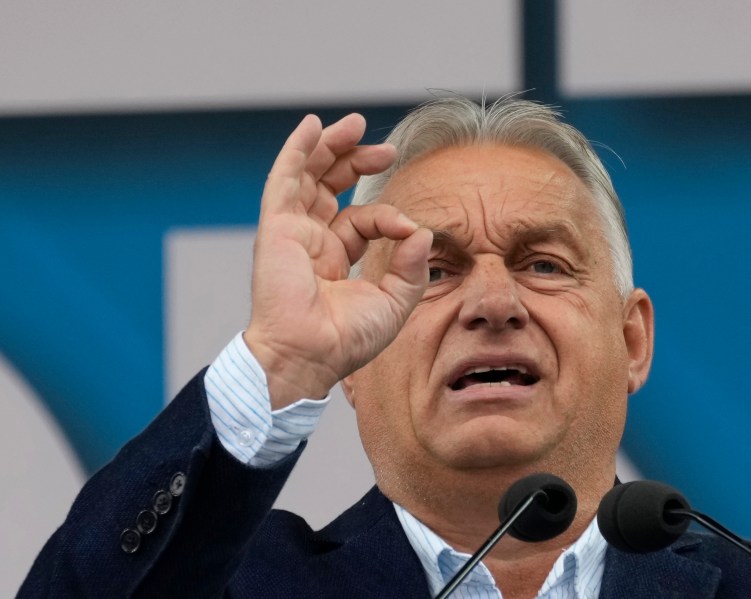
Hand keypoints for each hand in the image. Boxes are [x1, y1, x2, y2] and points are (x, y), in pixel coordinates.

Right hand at [244, 114, 432, 408]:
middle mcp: (311, 242)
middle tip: (386, 149)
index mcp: (334, 259)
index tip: (408, 229)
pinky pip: (284, 180)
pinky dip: (296, 151)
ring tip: (354, 124)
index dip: (388, 216)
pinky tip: (311, 126)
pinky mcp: (276, 228)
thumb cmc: (347, 340)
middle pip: (330, 188)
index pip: (362, 220)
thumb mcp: (394, 302)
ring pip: (308, 177)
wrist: (311, 355)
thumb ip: (411, 267)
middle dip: (355, 162)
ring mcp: (291, 233)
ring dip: (329, 148)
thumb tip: (423, 231)